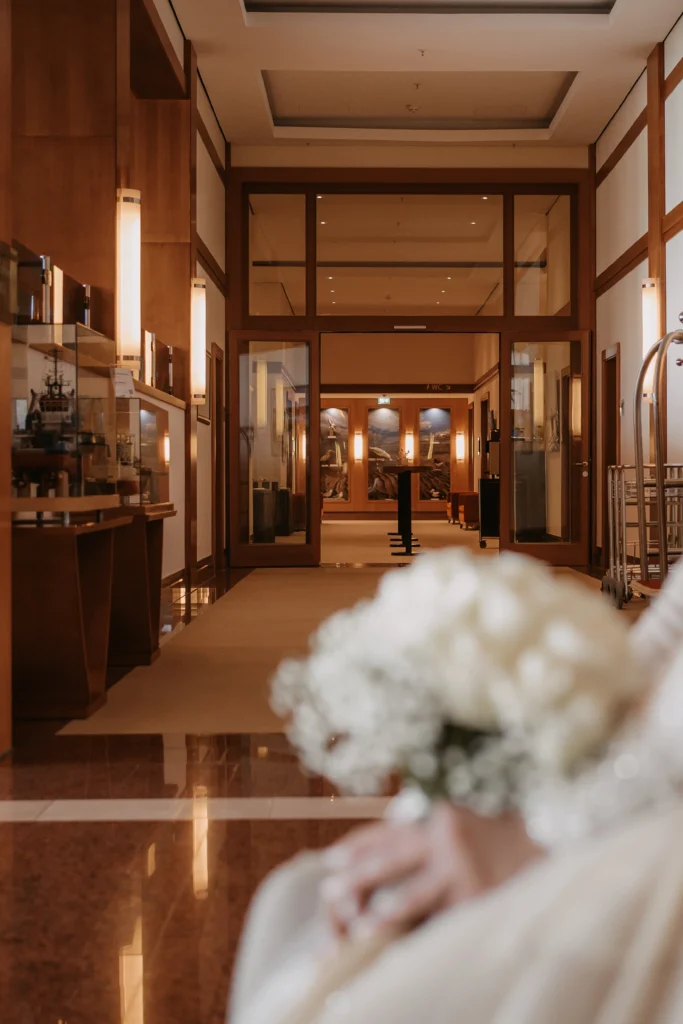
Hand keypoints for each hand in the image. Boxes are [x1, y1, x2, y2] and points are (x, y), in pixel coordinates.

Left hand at [320, 802, 542, 937]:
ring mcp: (463, 872)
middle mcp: (446, 840)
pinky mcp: (480, 901)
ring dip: (380, 913)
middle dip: (358, 878)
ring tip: (355, 927)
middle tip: (329, 893)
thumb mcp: (467, 817)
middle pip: (391, 862)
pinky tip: (404, 950)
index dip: (359, 848)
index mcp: (439, 817)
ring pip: (411, 897)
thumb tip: (393, 826)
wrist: (556, 837)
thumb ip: (434, 826)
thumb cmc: (506, 829)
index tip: (333, 861)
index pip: (388, 833)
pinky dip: (422, 935)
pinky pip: (443, 921)